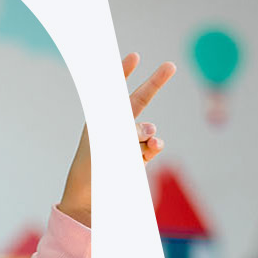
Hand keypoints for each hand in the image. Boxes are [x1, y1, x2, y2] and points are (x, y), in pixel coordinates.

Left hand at [58, 53, 175, 227]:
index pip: (113, 91)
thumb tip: (152, 129)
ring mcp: (128, 143)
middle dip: (154, 84)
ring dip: (147, 132)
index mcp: (101, 120)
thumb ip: (128, 132)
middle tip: (171, 66)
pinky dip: (155, 144)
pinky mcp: (137, 159)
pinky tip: (155, 144)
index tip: (135, 56)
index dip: (123, 73)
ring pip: (147, 129)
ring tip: (144, 140)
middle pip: (138, 101)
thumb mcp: (105, 144)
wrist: (87, 201)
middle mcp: (116, 128)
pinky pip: (152, 146)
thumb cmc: (89, 169)